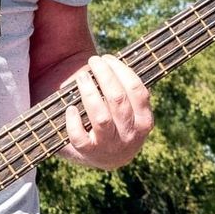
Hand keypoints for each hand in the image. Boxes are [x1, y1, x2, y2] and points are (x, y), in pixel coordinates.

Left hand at [64, 54, 152, 168]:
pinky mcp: (89, 153)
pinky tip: (71, 108)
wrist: (105, 156)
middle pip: (118, 99)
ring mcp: (109, 146)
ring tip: (82, 77)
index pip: (137, 90)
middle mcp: (130, 135)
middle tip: (93, 61)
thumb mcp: (130, 111)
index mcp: (144, 121)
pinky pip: (80, 137)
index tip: (107, 57)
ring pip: (101, 117)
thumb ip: (127, 91)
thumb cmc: (115, 122)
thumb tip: (112, 62)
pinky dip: (73, 121)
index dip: (121, 70)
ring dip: (89, 93)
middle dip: (104, 76)